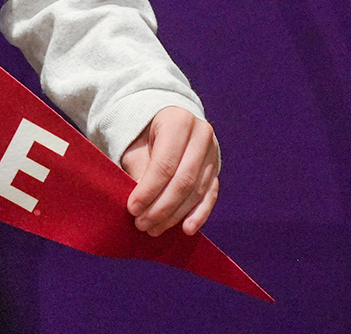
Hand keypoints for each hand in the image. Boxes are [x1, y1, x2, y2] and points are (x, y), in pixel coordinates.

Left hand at [119, 105, 219, 236]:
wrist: (165, 121)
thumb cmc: (145, 135)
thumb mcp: (137, 147)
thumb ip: (140, 172)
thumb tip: (141, 205)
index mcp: (178, 122)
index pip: (164, 164)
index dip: (148, 190)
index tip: (133, 209)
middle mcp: (201, 134)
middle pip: (183, 180)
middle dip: (161, 207)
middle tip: (142, 224)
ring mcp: (213, 152)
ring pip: (196, 191)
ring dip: (175, 215)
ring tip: (154, 228)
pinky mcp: (217, 168)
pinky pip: (210, 195)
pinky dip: (199, 214)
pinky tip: (186, 229)